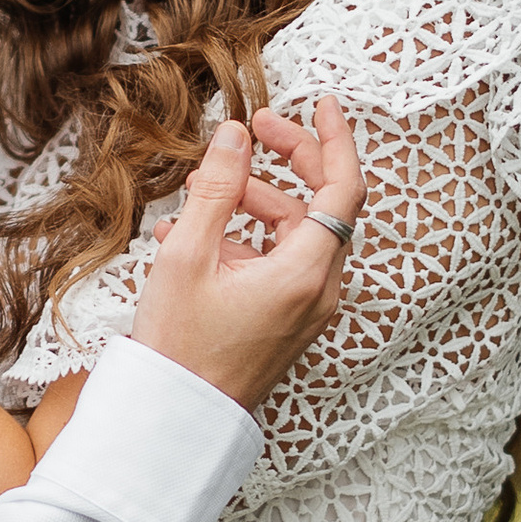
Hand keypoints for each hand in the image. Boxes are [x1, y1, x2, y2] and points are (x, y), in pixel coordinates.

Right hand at [129, 101, 365, 416]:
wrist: (176, 420)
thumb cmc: (180, 345)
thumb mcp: (188, 255)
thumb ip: (216, 187)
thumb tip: (235, 134)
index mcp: (307, 271)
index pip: (344, 187)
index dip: (335, 138)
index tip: (323, 102)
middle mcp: (319, 291)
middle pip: (322, 205)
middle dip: (288, 161)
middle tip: (250, 133)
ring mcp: (305, 310)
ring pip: (295, 234)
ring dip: (253, 202)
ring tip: (197, 191)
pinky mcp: (286, 323)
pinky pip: (278, 264)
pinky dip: (245, 240)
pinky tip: (192, 235)